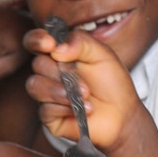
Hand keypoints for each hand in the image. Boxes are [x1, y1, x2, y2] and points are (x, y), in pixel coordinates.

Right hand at [23, 27, 141, 152]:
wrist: (122, 113)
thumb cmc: (112, 83)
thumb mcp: (102, 53)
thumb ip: (80, 42)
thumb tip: (56, 48)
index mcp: (59, 54)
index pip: (35, 42)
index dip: (37, 40)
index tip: (49, 44)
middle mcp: (49, 73)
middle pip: (37, 64)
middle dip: (61, 72)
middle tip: (85, 82)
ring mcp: (47, 95)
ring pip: (35, 86)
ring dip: (61, 91)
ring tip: (85, 96)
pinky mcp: (49, 116)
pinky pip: (45, 109)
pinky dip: (66, 108)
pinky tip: (83, 111)